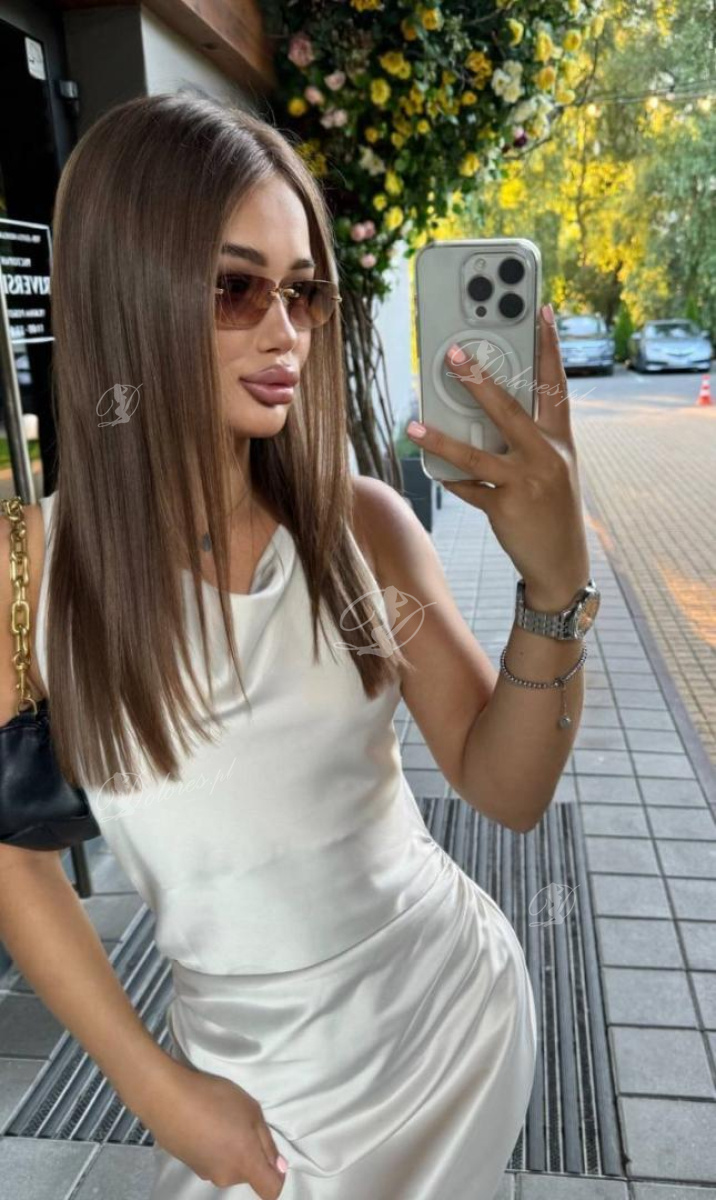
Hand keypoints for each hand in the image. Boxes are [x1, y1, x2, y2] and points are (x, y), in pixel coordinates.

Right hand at [145, 1057, 287, 1196]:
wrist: (167, 1097)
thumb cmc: (215, 1099)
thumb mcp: (251, 1110)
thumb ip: (267, 1142)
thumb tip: (279, 1167)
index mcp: (245, 1164)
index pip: (270, 1191)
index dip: (277, 1177)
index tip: (274, 1157)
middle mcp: (226, 1177)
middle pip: (247, 1175)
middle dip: (250, 1153)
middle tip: (241, 1122)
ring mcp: (204, 1173)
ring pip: (228, 1166)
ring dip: (230, 1149)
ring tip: (219, 1119)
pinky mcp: (188, 1165)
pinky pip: (211, 1160)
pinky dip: (212, 1147)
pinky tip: (203, 1123)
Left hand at [406, 304, 590, 609]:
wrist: (562, 564)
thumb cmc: (552, 509)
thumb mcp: (552, 468)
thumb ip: (527, 441)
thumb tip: (483, 415)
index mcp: (561, 441)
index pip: (556, 385)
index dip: (550, 347)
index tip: (542, 312)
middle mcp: (547, 457)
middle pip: (509, 409)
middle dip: (478, 380)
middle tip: (452, 354)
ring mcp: (527, 483)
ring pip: (477, 454)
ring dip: (441, 438)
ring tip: (414, 423)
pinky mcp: (507, 508)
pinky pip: (468, 489)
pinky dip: (450, 479)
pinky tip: (432, 470)